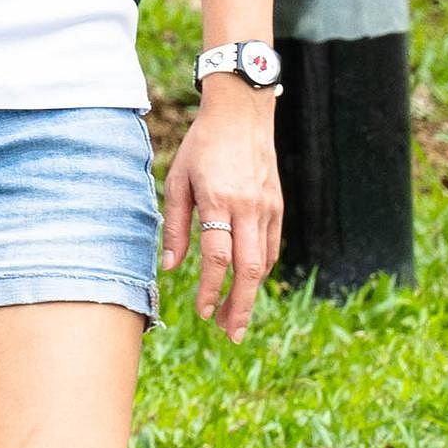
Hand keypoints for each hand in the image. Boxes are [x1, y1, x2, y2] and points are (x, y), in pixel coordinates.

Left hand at [161, 88, 282, 341]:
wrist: (242, 113)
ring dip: (251, 294)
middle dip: (241, 306)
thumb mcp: (178, 180)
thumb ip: (175, 225)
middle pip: (248, 269)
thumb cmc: (202, 146)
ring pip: (264, 262)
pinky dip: (260, 269)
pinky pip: (271, 247)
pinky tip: (247, 284)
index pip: (217, 258)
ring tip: (236, 318)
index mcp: (219, 201)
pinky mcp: (277, 206)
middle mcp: (248, 208)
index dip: (211, 290)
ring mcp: (267, 208)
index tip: (203, 313)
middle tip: (231, 334)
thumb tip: (170, 267)